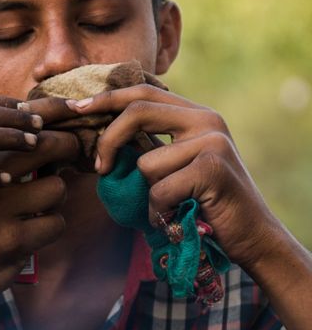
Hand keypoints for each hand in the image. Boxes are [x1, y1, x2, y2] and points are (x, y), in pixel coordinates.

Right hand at [0, 130, 79, 310]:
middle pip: (45, 144)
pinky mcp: (11, 240)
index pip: (21, 125)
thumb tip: (53, 132)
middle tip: (71, 158)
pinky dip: (50, 229)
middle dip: (67, 149)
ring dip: (55, 201)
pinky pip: (56, 223)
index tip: (64, 129)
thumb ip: (3, 159)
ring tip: (37, 211)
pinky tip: (30, 235)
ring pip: (57, 188)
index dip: (53, 121)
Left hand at [67, 84, 282, 270]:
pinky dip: (160, 210)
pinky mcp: (213, 168)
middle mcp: (207, 120)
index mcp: (196, 114)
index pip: (143, 93)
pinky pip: (159, 189)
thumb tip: (98, 137)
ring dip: (148, 193)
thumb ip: (148, 144)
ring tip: (173, 205)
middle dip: (108, 140)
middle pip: (137, 112)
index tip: (77, 108)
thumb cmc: (203, 203)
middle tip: (99, 168)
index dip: (107, 99)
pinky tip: (180, 215)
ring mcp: (213, 142)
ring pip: (145, 162)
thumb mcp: (174, 165)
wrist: (252, 236)